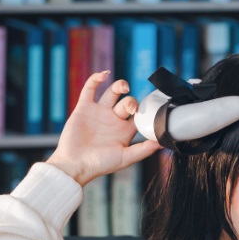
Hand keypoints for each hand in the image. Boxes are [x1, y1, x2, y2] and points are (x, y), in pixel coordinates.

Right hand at [47, 72, 162, 186]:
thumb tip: (162, 142)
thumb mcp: (125, 158)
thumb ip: (144, 150)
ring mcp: (99, 112)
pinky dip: (95, 79)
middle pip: (126, 102)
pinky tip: (104, 75)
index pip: (138, 115)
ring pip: (111, 93)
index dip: (145, 111)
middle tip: (131, 108)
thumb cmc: (100, 164)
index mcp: (124, 131)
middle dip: (131, 102)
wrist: (75, 163)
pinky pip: (90, 89)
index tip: (149, 110)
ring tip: (124, 86)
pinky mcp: (84, 108)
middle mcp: (113, 119)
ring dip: (119, 86)